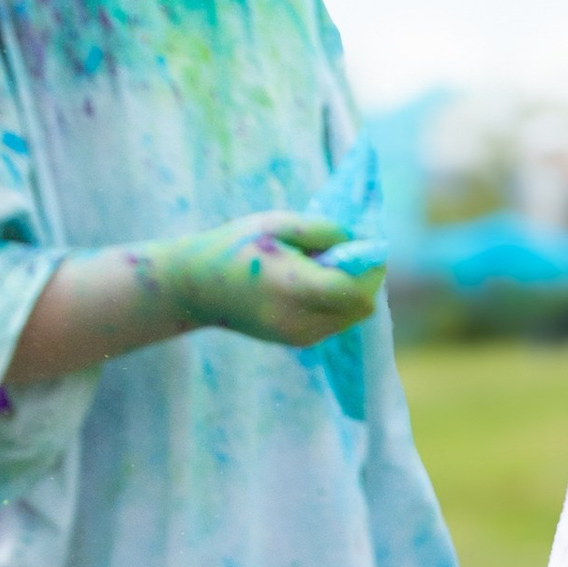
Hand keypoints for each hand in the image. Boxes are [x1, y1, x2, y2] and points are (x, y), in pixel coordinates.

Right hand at [148, 212, 385, 347]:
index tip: (364, 246)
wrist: (197, 288)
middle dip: (363, 279)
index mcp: (294, 288)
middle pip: (361, 307)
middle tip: (343, 253)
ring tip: (320, 266)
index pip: (357, 291)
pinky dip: (335, 301)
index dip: (370, 269)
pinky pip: (335, 321)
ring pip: (351, 316)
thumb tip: (360, 242)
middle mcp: (301, 320)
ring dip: (349, 290)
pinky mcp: (299, 342)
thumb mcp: (276, 224)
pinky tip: (310, 282)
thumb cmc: (235, 246)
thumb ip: (323, 231)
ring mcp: (300, 336)